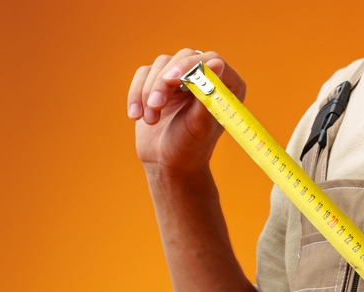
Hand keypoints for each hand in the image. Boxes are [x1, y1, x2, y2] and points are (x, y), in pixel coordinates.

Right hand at [127, 49, 245, 173]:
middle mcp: (207, 77)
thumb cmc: (190, 147)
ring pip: (161, 64)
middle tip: (156, 105)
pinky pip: (143, 73)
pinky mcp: (159, 81)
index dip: (192, 66)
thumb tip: (216, 62)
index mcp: (227, 87)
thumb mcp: (200, 124)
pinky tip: (137, 116)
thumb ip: (208, 94)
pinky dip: (136, 93)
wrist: (168, 162)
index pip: (212, 60)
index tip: (171, 80)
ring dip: (150, 91)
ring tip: (150, 119)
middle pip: (184, 58)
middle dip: (164, 82)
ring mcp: (182, 77)